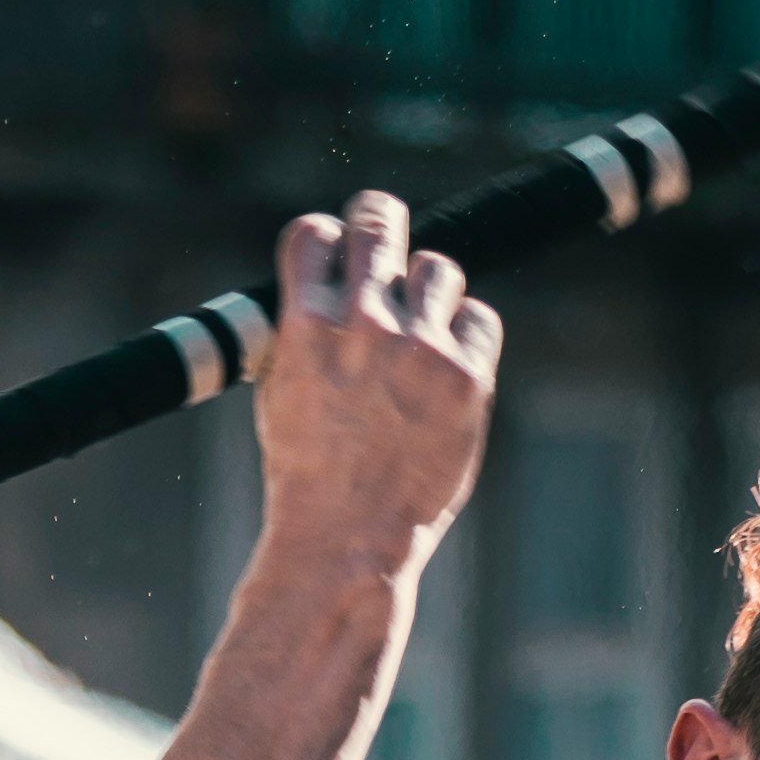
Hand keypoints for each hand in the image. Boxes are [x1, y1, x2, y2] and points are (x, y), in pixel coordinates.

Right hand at [258, 194, 499, 577]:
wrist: (346, 539)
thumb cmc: (307, 474)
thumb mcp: (282, 392)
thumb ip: (305, 331)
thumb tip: (333, 283)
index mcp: (304, 324)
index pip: (315, 233)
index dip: (327, 239)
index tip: (335, 256)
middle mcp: (362, 324)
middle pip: (379, 220)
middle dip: (378, 220)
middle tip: (383, 232)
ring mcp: (418, 349)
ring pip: (437, 269)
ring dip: (428, 292)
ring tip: (416, 337)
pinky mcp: (466, 377)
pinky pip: (478, 318)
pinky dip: (465, 335)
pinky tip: (446, 370)